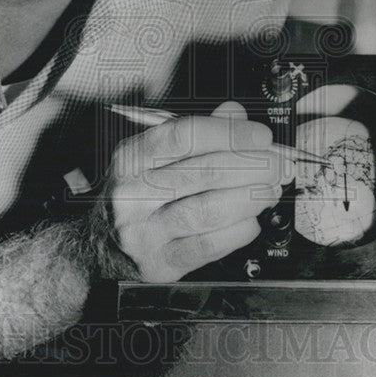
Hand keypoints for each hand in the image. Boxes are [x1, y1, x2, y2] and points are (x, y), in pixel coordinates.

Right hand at [104, 102, 291, 280]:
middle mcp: (133, 194)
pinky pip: (208, 246)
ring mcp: (145, 231)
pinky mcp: (160, 263)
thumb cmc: (134, 196)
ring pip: (208, 210)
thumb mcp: (151, 158)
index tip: (260, 136)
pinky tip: (251, 221)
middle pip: (203, 172)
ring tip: (270, 190)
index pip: (185, 136)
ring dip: (250, 198)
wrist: (97, 248)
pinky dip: (237, 231)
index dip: (230, 134)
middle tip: (278, 164)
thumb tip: (234, 113)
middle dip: (252, 166)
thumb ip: (195, 134)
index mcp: (132, 159)